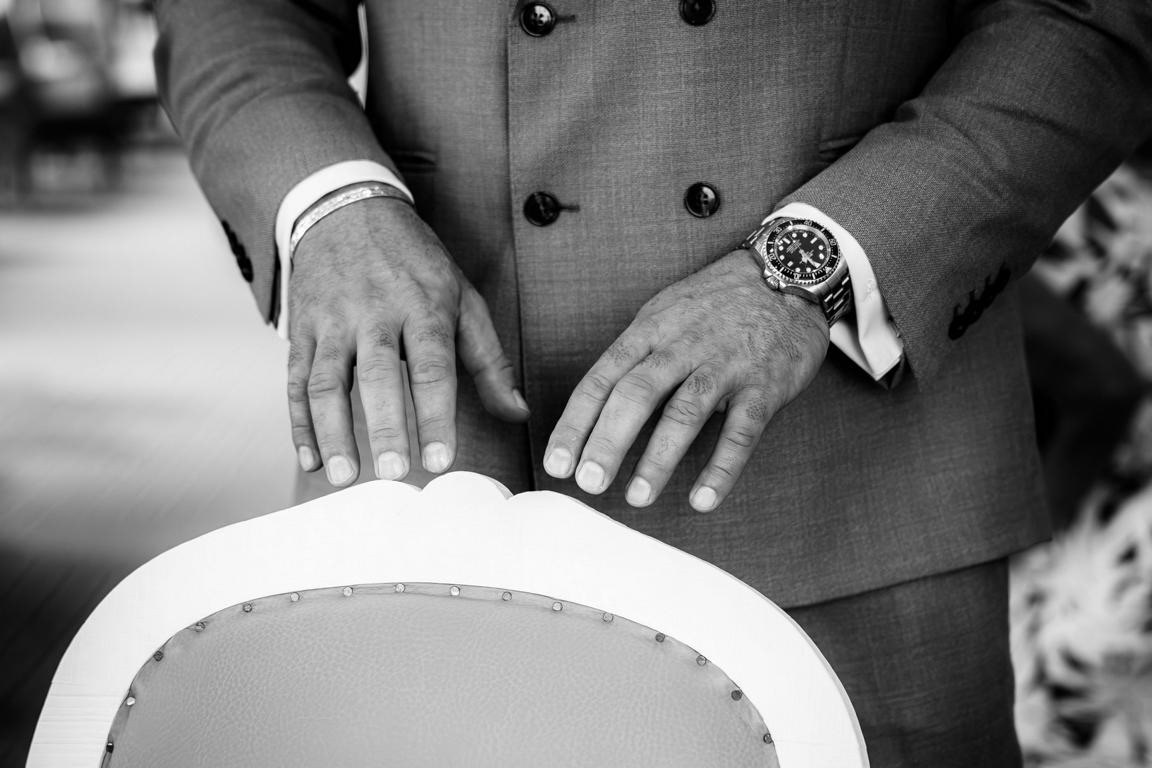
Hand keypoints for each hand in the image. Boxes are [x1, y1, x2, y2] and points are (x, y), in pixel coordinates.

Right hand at [288, 197, 528, 486]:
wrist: (347, 209)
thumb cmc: (414, 263)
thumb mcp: (462, 297)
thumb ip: (489, 360)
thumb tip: (517, 413)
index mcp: (423, 307)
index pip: (432, 368)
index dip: (435, 416)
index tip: (440, 460)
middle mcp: (375, 314)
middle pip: (377, 375)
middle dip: (385, 426)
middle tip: (395, 473)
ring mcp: (332, 321)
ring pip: (326, 381)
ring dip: (332, 433)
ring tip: (342, 476)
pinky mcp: (301, 328)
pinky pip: (295, 380)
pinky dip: (298, 423)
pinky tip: (309, 460)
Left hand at [543, 250, 828, 511]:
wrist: (787, 273)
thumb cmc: (715, 304)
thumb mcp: (663, 315)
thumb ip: (633, 358)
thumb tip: (593, 411)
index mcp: (649, 331)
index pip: (602, 379)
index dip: (576, 423)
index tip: (556, 463)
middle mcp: (682, 346)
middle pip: (636, 394)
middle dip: (608, 441)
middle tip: (589, 483)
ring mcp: (725, 364)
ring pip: (685, 412)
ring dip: (659, 458)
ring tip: (638, 497)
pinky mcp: (765, 385)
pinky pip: (742, 432)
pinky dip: (721, 468)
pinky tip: (703, 500)